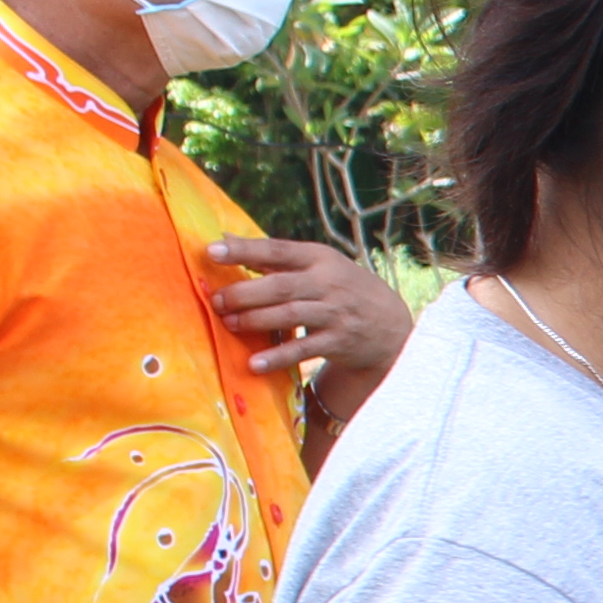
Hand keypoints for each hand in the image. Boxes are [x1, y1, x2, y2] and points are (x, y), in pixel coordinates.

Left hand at [207, 237, 416, 396]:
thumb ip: (275, 257)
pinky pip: (303, 350)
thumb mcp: (319, 265)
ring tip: (229, 323)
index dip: (244, 250)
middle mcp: (328, 283)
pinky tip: (254, 363)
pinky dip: (277, 357)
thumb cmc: (342, 289)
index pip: (278, 250)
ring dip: (255, 320)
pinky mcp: (338, 342)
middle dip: (244, 293)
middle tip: (218, 300)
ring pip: (288, 315)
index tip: (211, 251)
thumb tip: (223, 239)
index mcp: (320, 258)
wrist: (390, 324)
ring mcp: (335, 313)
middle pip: (279, 286)